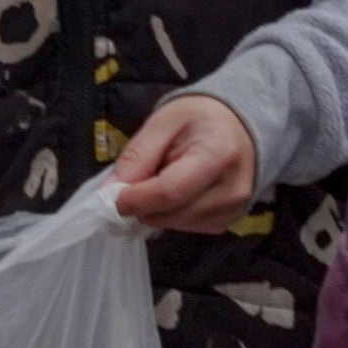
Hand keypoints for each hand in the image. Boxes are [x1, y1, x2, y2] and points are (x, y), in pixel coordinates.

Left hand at [112, 95, 258, 234]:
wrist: (239, 127)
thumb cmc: (199, 119)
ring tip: (164, 178)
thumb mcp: (163, 122)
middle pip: (169, 213)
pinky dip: (170, 214)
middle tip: (136, 179)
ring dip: (155, 209)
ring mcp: (232, 210)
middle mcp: (232, 189)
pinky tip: (178, 191)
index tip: (108, 196)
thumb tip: (108, 193)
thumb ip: (137, 156)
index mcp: (218, 155)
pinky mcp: (227, 222)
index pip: (169, 192)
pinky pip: (184, 228)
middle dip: (141, 203)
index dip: (134, 198)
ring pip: (172, 224)